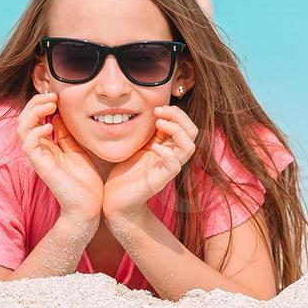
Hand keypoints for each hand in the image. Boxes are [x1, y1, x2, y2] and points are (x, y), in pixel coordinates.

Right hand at [18, 91, 102, 224]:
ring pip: (20, 128)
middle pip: (23, 119)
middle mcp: (38, 150)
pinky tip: (50, 126)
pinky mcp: (41, 166)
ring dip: (33, 112)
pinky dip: (35, 131)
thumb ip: (65, 133)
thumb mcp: (76, 149)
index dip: (40, 103)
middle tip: (52, 96)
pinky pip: (27, 145)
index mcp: (46, 145)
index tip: (56, 95)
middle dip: (34, 102)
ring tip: (49, 105)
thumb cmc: (84, 180)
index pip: (32, 118)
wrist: (89, 206)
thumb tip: (58, 113)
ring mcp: (38, 158)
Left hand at [102, 104, 198, 219]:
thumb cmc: (126, 172)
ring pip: (189, 147)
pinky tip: (153, 147)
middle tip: (159, 112)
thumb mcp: (138, 145)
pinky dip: (166, 152)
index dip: (175, 112)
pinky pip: (174, 166)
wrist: (115, 200)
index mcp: (168, 146)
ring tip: (158, 125)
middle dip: (179, 116)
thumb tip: (151, 111)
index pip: (186, 125)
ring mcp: (168, 169)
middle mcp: (172, 156)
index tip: (157, 108)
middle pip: (192, 132)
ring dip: (176, 130)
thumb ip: (148, 132)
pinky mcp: (160, 180)